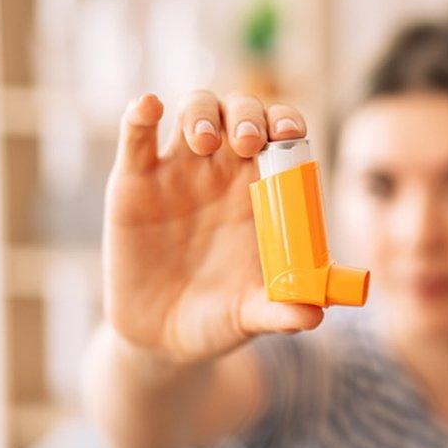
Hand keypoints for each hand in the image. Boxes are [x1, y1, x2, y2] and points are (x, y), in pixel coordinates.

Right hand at [103, 90, 322, 363]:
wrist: (161, 339)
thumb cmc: (219, 318)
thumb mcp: (251, 317)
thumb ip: (281, 312)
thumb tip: (314, 317)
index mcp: (262, 193)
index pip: (281, 137)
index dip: (287, 123)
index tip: (290, 134)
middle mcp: (223, 173)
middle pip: (240, 113)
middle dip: (247, 115)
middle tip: (248, 142)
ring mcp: (178, 172)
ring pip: (193, 110)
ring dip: (202, 112)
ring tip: (203, 142)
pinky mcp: (133, 182)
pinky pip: (136, 135)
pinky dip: (140, 113)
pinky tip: (149, 108)